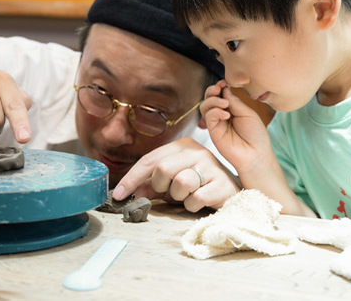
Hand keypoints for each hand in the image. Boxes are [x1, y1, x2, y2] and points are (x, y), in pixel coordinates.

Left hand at [112, 136, 239, 211]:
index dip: (131, 178)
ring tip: (189, 195)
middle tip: (169, 193)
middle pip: (163, 169)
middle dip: (161, 187)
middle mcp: (198, 151)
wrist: (232, 195)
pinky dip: (193, 205)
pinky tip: (201, 201)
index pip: (150, 159)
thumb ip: (152, 185)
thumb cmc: (199, 187)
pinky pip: (196, 198)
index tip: (118, 194)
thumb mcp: (172, 184)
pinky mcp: (222, 184)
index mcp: (182, 146)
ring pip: (181, 183)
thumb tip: (129, 193)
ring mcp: (212, 166)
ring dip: (180, 196)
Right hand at [200, 80, 270, 174]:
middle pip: (209, 98)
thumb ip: (234, 101)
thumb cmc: (255, 135)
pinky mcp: (213, 131)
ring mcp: (216, 123)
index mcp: (232, 108)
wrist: (256, 154)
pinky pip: (208, 116)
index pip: (220, 94)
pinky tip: (226, 114)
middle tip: (218, 88)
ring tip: (225, 104)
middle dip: (211, 90)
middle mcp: (222, 115)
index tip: (223, 83)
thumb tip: (224, 89)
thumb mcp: (247, 113)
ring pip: (205, 106)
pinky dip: (215, 111)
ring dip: (213, 100)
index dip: (220, 87)